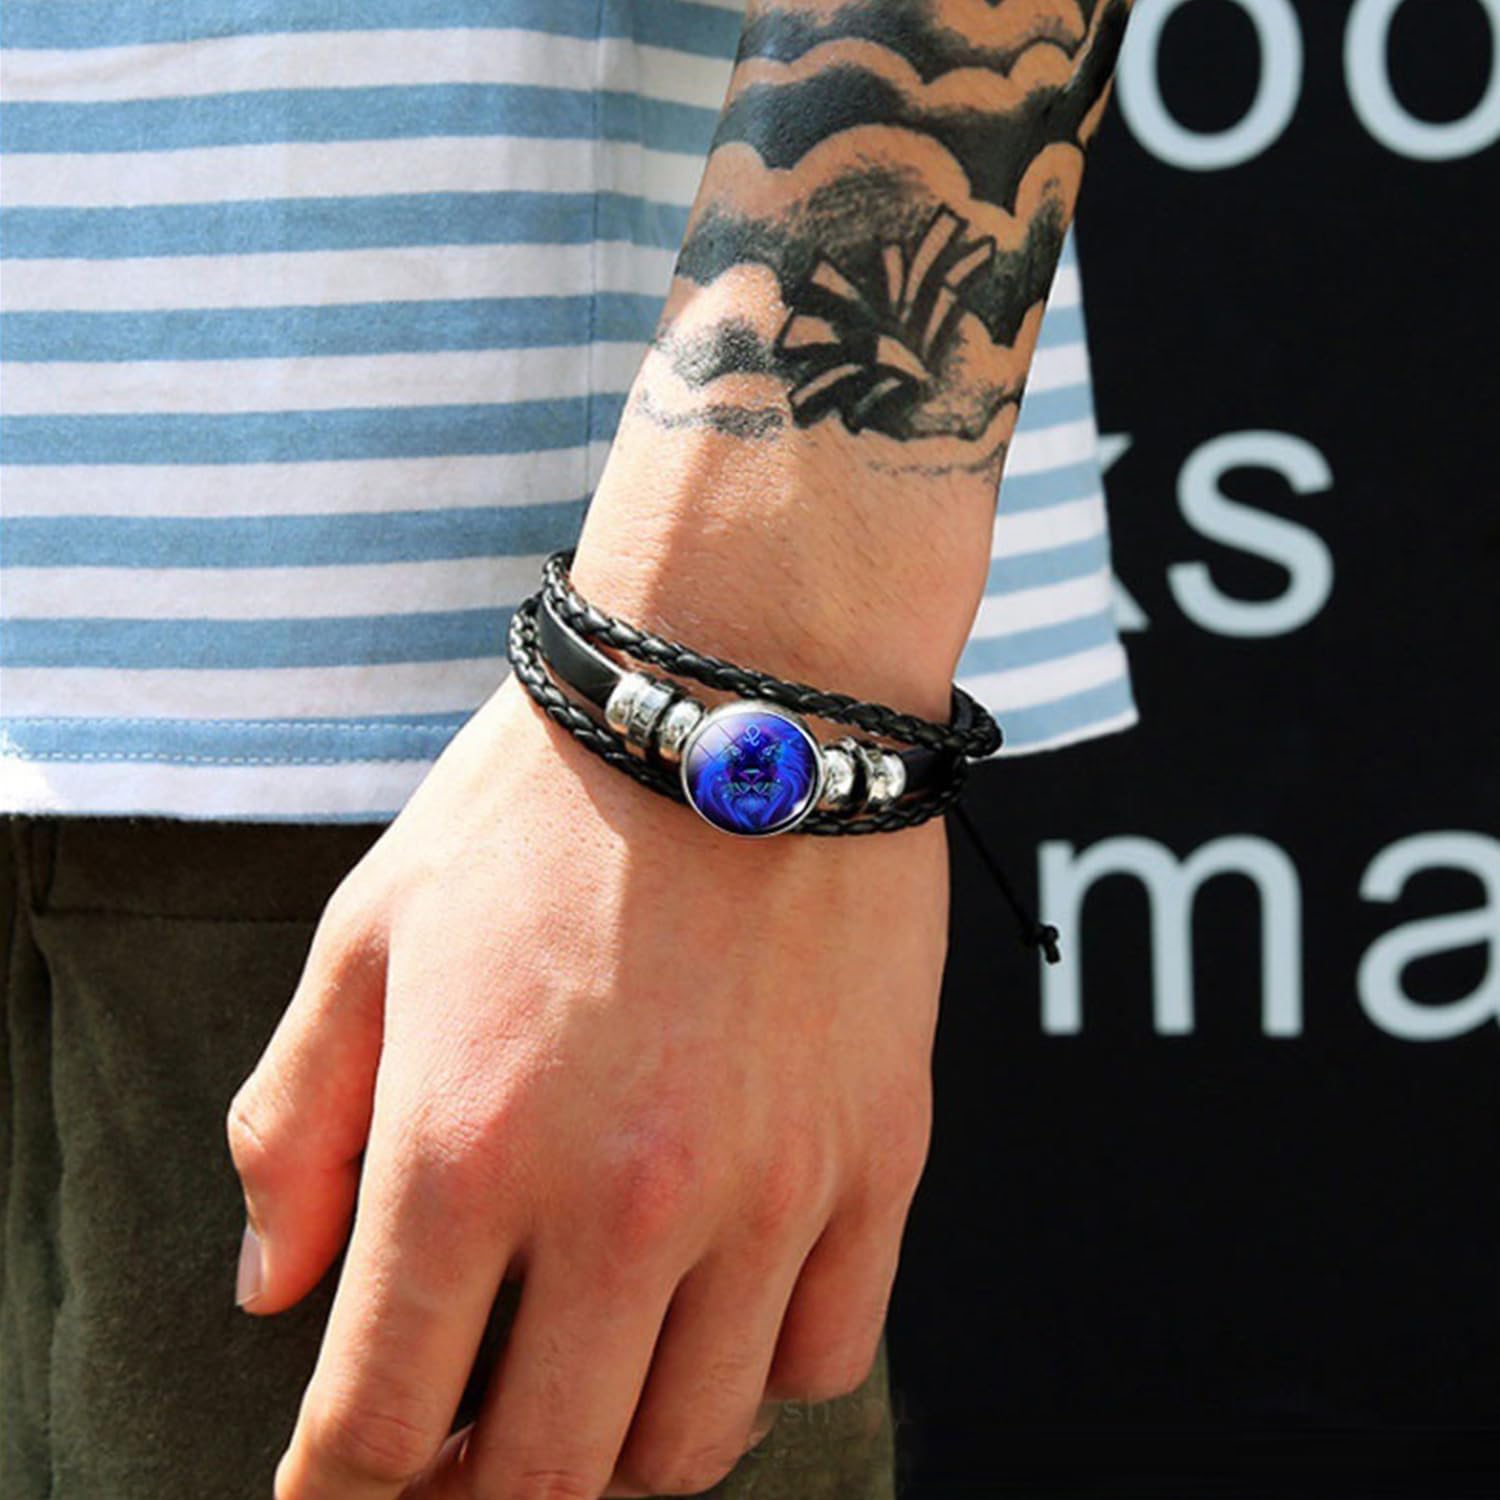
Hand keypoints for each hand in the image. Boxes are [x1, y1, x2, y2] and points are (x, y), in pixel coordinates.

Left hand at [228, 663, 946, 1498]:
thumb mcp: (369, 934)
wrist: (746, 693)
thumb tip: (275, 1292)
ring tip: (585, 1389)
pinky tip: (716, 1314)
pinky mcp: (877, 1156)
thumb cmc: (547, 802)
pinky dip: (756, 1375)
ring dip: (615, 1454)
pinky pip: (827, 1353)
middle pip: (537, 1479)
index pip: (378, 1422)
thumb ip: (293, 1126)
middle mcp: (625, 1202)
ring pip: (690, 1446)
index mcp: (466, 1149)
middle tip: (454, 1453)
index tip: (342, 1486)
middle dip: (470, 1496)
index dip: (340, 1490)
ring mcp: (772, 1190)